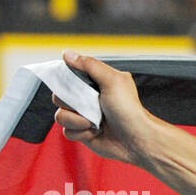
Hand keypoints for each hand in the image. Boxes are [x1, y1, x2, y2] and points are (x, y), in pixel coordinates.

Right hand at [54, 50, 154, 164]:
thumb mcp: (112, 80)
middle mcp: (87, 99)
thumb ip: (90, 65)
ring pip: (60, 115)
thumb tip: (68, 54)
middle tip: (89, 104)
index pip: (68, 76)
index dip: (66, 80)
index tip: (75, 86)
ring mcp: (84, 116)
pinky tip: (94, 131)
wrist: (136, 140)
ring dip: (76, 120)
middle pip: (59, 96)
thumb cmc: (130, 111)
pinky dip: (80, 132)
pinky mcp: (82, 132)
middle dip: (71, 102)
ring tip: (94, 121)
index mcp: (94, 83)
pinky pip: (67, 131)